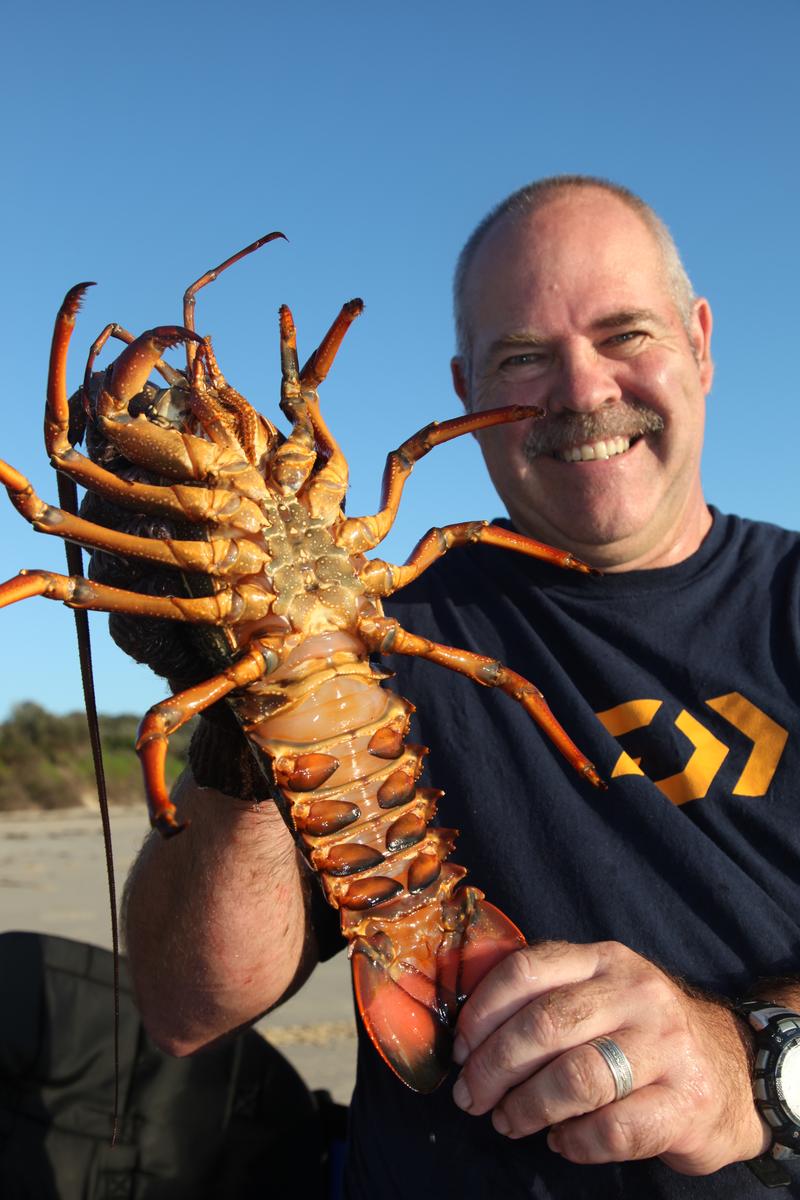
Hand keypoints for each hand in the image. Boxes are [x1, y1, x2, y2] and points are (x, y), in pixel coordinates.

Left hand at [451, 940, 768, 1173]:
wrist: (733, 1071)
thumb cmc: (641, 1033)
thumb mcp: (602, 992)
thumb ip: (548, 995)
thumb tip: (467, 1033)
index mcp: (606, 959)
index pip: (528, 970)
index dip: (483, 1011)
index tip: (460, 1049)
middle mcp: (638, 993)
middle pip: (545, 1025)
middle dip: (494, 1067)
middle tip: (471, 1097)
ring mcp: (666, 1047)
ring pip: (575, 1078)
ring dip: (527, 1107)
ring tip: (508, 1122)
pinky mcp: (686, 1103)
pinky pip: (612, 1128)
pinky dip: (574, 1141)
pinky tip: (560, 1141)